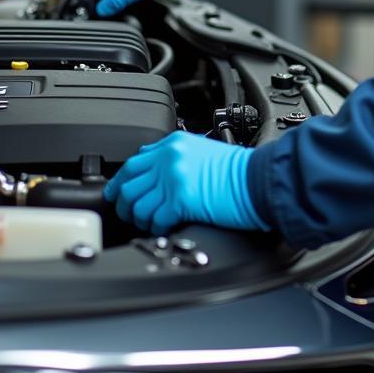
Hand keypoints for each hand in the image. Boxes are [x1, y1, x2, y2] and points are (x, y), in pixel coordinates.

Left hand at [104, 131, 267, 233]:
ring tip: (151, 224)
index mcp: (172, 144)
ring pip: (137, 205)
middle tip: (131, 216)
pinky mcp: (181, 200)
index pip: (132, 163)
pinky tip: (164, 228)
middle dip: (125, 205)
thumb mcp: (199, 150)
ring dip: (140, 220)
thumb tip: (150, 170)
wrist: (258, 179)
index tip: (116, 193)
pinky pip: (154, 219)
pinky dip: (156, 228)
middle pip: (128, 185)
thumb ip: (172, 156)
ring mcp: (173, 179)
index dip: (119, 182)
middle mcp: (169, 159)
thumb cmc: (236, 170)